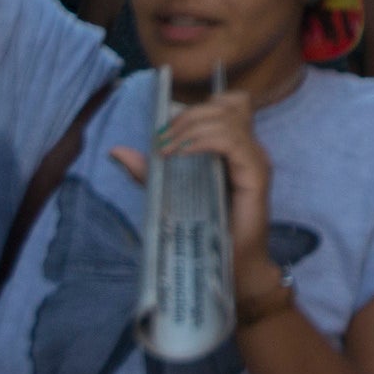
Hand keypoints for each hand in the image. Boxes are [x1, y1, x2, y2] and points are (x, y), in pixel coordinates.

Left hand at [111, 90, 273, 298]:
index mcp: (235, 149)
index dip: (196, 109)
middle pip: (228, 105)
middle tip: (162, 140)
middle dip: (189, 115)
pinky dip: (204, 141)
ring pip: (229, 119)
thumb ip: (150, 172)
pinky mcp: (257, 176)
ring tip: (168, 148)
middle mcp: (249, 150)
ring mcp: (256, 161)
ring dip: (192, 127)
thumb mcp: (170, 194)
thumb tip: (117, 151)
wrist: (232, 268)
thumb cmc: (206, 234)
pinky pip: (233, 142)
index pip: (228, 105)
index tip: (164, 131)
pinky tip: (182, 154)